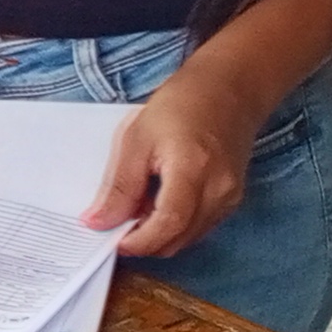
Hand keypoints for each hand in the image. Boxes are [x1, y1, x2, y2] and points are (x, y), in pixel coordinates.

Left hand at [82, 61, 264, 258]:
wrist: (227, 89)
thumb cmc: (181, 105)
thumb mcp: (136, 137)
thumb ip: (119, 185)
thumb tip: (98, 222)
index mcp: (192, 169)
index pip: (167, 224)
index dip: (139, 241)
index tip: (114, 241)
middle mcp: (218, 189)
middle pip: (178, 240)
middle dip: (146, 242)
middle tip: (119, 223)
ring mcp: (230, 197)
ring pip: (188, 239)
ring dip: (161, 235)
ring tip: (141, 207)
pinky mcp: (233, 200)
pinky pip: (200, 228)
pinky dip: (177, 226)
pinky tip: (162, 202)